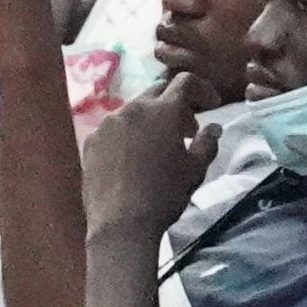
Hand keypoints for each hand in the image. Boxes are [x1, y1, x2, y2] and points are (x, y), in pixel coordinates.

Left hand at [82, 82, 215, 242]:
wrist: (121, 224)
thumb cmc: (165, 196)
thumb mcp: (195, 171)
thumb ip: (208, 143)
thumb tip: (214, 127)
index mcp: (163, 111)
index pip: (185, 82)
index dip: (202, 88)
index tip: (212, 103)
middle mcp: (133, 109)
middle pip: (158, 92)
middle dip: (177, 105)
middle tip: (187, 131)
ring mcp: (108, 123)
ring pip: (134, 110)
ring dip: (151, 120)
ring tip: (159, 147)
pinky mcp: (92, 140)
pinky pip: (115, 128)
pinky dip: (129, 134)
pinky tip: (133, 159)